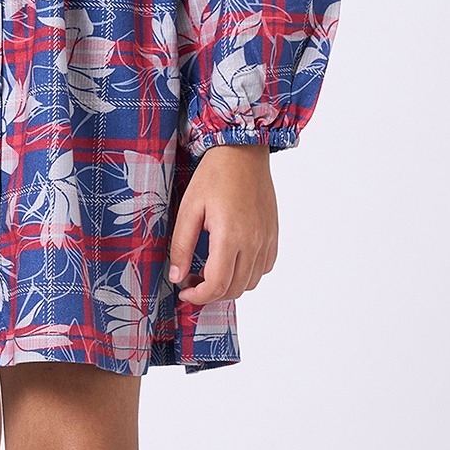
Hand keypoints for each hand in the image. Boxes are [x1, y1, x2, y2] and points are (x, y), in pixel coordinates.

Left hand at [169, 144, 277, 305]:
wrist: (243, 153)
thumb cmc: (214, 176)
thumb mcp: (189, 209)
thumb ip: (181, 246)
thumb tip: (176, 277)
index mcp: (230, 236)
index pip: (217, 285)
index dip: (198, 296)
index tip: (184, 292)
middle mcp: (253, 242)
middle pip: (235, 289)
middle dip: (210, 294)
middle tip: (191, 281)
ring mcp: (266, 239)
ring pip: (251, 283)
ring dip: (229, 286)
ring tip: (209, 271)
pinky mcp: (273, 235)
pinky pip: (264, 268)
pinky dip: (247, 274)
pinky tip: (230, 261)